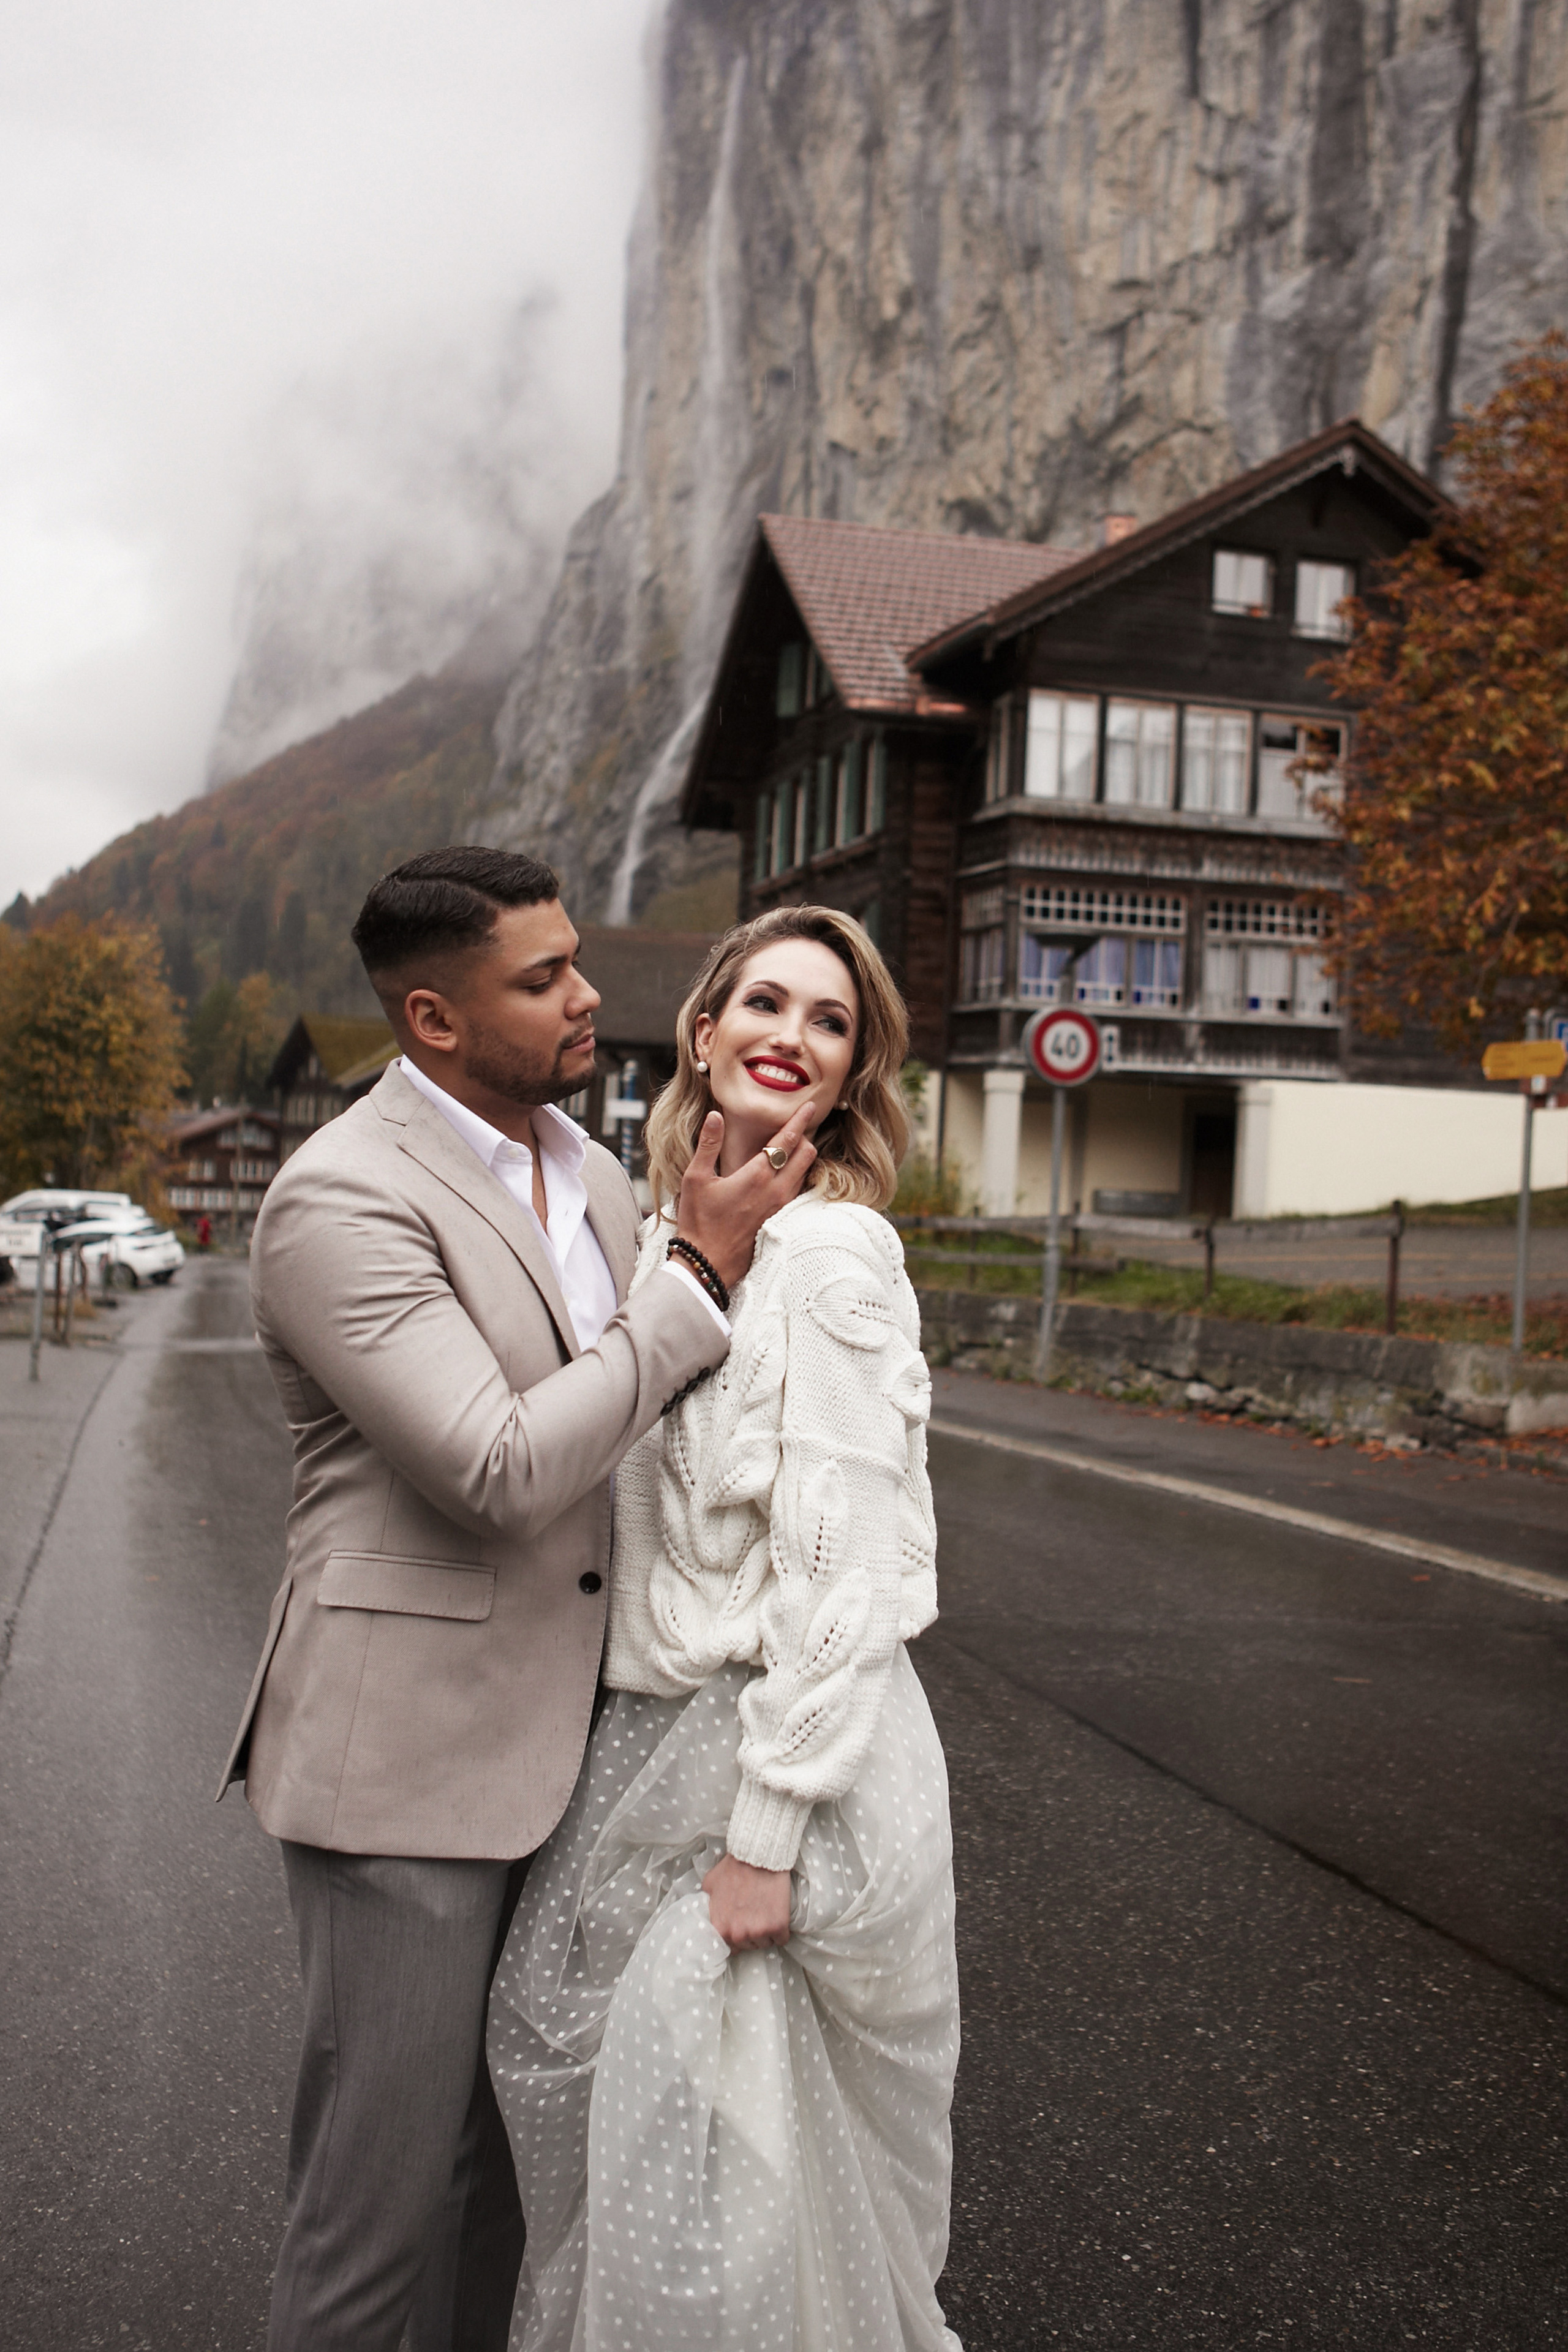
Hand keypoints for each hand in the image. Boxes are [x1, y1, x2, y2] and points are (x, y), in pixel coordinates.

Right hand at [676, 1099, 818, 1291]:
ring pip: (805, 1173)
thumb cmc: (698, 1222)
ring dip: (802, 1157)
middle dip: (805, 1137)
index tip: (809, 1106)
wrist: (708, 1264)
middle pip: (806, 1154)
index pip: (787, 1140)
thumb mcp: (695, 1179)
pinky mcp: (780, 1220)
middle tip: (798, 1126)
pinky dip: (797, 1176)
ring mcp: (781, 1207)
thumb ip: (708, 1145)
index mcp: (757, 1176)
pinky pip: (799, 1191)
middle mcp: (776, 1190)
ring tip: (791, 1147)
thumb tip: (715, 1116)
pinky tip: (784, 1175)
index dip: (799, 1120)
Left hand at [702, 1853, 791, 1951]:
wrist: (758, 1856)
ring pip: (765, 1943)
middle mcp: (738, 1934)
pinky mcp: (778, 1926)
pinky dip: (781, 1930)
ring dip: (766, 1931)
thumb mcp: (710, 1885)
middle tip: (755, 1913)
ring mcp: (758, 1931)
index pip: (729, 1947)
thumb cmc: (734, 1867)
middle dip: (751, 1932)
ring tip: (765, 1910)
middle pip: (748, 1946)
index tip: (742, 1925)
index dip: (737, 1934)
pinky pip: (781, 1939)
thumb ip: (709, 1906)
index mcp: (720, 1927)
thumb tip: (710, 1914)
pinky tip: (777, 1914)